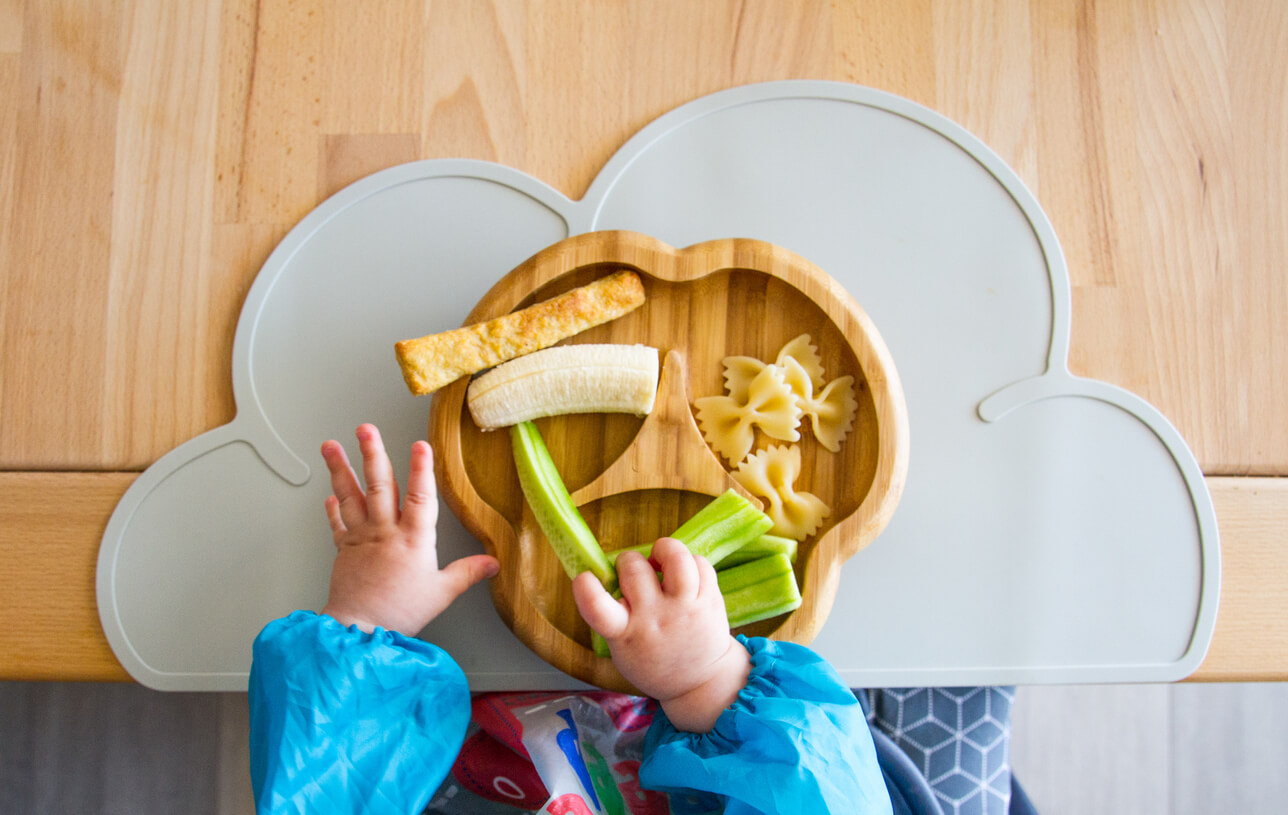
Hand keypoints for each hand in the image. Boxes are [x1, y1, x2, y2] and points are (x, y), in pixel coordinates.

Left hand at [319, 424, 498, 635]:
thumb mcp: (442, 593)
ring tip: (331, 446)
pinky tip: (330, 492)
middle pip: (379, 485)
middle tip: (365, 429)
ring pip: (351, 496)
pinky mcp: (344, 549)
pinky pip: (337, 522)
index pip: (420, 497)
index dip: (422, 469)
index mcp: (413, 540)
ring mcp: (361, 538)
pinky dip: (333, 506)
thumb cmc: (400, 612)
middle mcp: (385, 532)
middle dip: (372, 454)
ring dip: (340, 469)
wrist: (359, 630)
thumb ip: (467, 573)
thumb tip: (493, 562)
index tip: (420, 445)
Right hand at [572, 537, 750, 732]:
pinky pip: (701, 563)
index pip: (598, 608)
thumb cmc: (651, 659)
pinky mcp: (710, 600)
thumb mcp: (621, 648)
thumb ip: (612, 614)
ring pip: (676, 558)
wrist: (701, 682)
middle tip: (634, 572)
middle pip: (635, 568)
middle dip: (628, 561)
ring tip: (661, 560)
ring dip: (664, 549)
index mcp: (625, 633)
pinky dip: (690, 561)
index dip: (586, 587)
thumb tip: (608, 571)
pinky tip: (684, 574)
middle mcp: (655, 618)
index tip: (584, 577)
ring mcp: (686, 608)